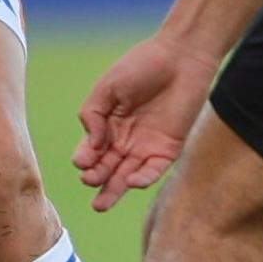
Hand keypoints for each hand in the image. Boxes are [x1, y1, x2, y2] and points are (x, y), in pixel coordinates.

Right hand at [74, 32, 217, 208]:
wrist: (180, 56)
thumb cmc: (141, 65)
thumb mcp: (107, 87)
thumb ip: (92, 114)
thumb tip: (92, 144)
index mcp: (108, 125)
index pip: (92, 150)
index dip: (85, 159)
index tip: (82, 162)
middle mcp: (125, 140)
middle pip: (107, 167)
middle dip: (97, 178)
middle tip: (90, 182)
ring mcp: (147, 146)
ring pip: (127, 176)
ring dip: (114, 190)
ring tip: (101, 205)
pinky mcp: (168, 149)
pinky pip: (154, 170)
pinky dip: (143, 178)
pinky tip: (131, 182)